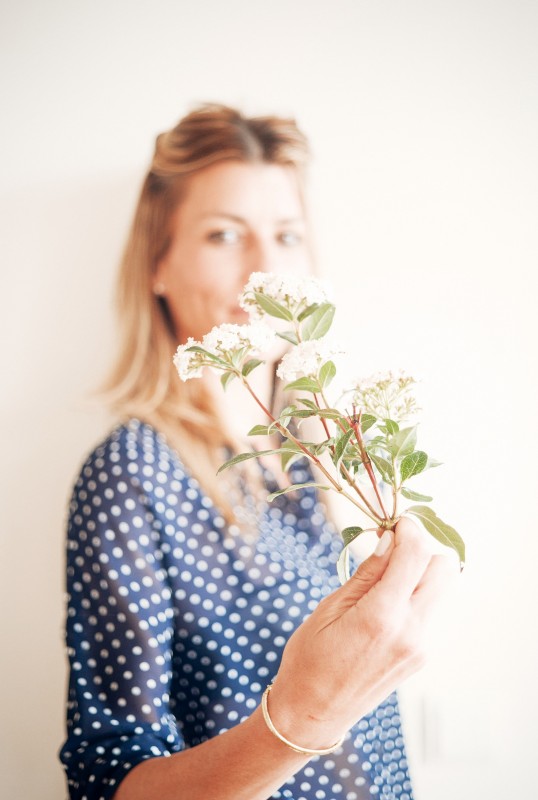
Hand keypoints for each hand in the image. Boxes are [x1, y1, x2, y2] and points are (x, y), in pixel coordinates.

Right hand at [268, 516, 458, 749]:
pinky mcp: (420, 656)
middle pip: (444, 569)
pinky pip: (427, 611)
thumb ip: (367, 573)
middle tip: (392, 546)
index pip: (415, 555)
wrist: (313, 714)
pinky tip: (383, 602)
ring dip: (419, 572)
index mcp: (382, 616)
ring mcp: (420, 646)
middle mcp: (410, 631)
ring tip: (383, 574)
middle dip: (422, 549)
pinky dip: (412, 595)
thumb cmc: (310, 658)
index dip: (409, 529)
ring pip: (439, 589)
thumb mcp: (330, 608)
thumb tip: (390, 540)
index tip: (394, 522)